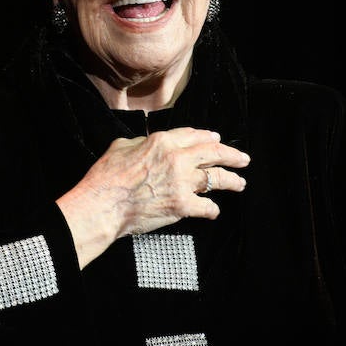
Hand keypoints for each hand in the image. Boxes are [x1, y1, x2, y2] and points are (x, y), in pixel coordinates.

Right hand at [56, 127, 249, 268]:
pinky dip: (212, 209)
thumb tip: (148, 143)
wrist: (102, 205)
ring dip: (232, 181)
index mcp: (162, 141)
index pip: (194, 135)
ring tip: (240, 183)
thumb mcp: (122, 146)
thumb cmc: (106, 177)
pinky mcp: (182, 205)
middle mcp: (177, 158)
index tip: (217, 140)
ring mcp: (182, 182)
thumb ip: (141, 141)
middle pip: (213, 153)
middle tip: (243, 159)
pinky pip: (206, 206)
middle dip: (232, 155)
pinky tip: (214, 210)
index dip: (208, 138)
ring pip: (216, 178)